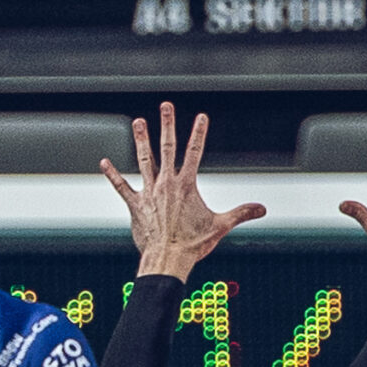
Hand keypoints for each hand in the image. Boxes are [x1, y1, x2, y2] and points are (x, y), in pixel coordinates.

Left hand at [99, 101, 263, 281]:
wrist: (167, 260)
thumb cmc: (192, 245)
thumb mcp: (220, 227)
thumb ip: (241, 213)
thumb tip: (262, 208)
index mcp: (186, 186)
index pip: (195, 153)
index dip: (199, 133)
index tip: (201, 117)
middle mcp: (166, 184)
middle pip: (167, 148)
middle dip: (167, 125)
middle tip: (166, 106)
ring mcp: (149, 193)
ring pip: (144, 160)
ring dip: (141, 140)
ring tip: (138, 122)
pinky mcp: (135, 205)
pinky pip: (122, 186)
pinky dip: (113, 174)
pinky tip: (104, 162)